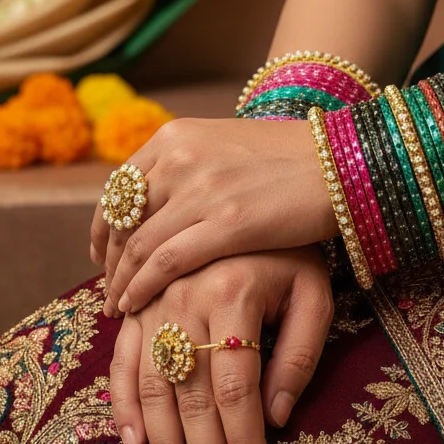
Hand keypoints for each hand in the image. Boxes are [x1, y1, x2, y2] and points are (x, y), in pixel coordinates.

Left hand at [91, 118, 335, 318]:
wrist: (341, 161)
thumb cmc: (290, 159)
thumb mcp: (225, 145)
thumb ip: (188, 166)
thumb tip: (157, 197)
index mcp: (175, 136)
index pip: (119, 187)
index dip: (104, 226)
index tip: (101, 254)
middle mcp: (180, 158)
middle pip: (123, 218)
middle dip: (109, 260)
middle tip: (106, 289)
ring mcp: (202, 190)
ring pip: (138, 245)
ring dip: (120, 281)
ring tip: (116, 306)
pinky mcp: (227, 224)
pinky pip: (164, 263)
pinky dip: (141, 288)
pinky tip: (135, 307)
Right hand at [108, 247, 333, 443]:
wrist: (252, 191)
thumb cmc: (292, 250)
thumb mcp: (315, 293)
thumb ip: (299, 355)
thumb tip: (275, 420)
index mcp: (233, 293)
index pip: (237, 391)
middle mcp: (184, 297)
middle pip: (192, 397)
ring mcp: (153, 298)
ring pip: (152, 386)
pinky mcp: (138, 300)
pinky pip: (121, 357)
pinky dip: (123, 402)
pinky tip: (132, 441)